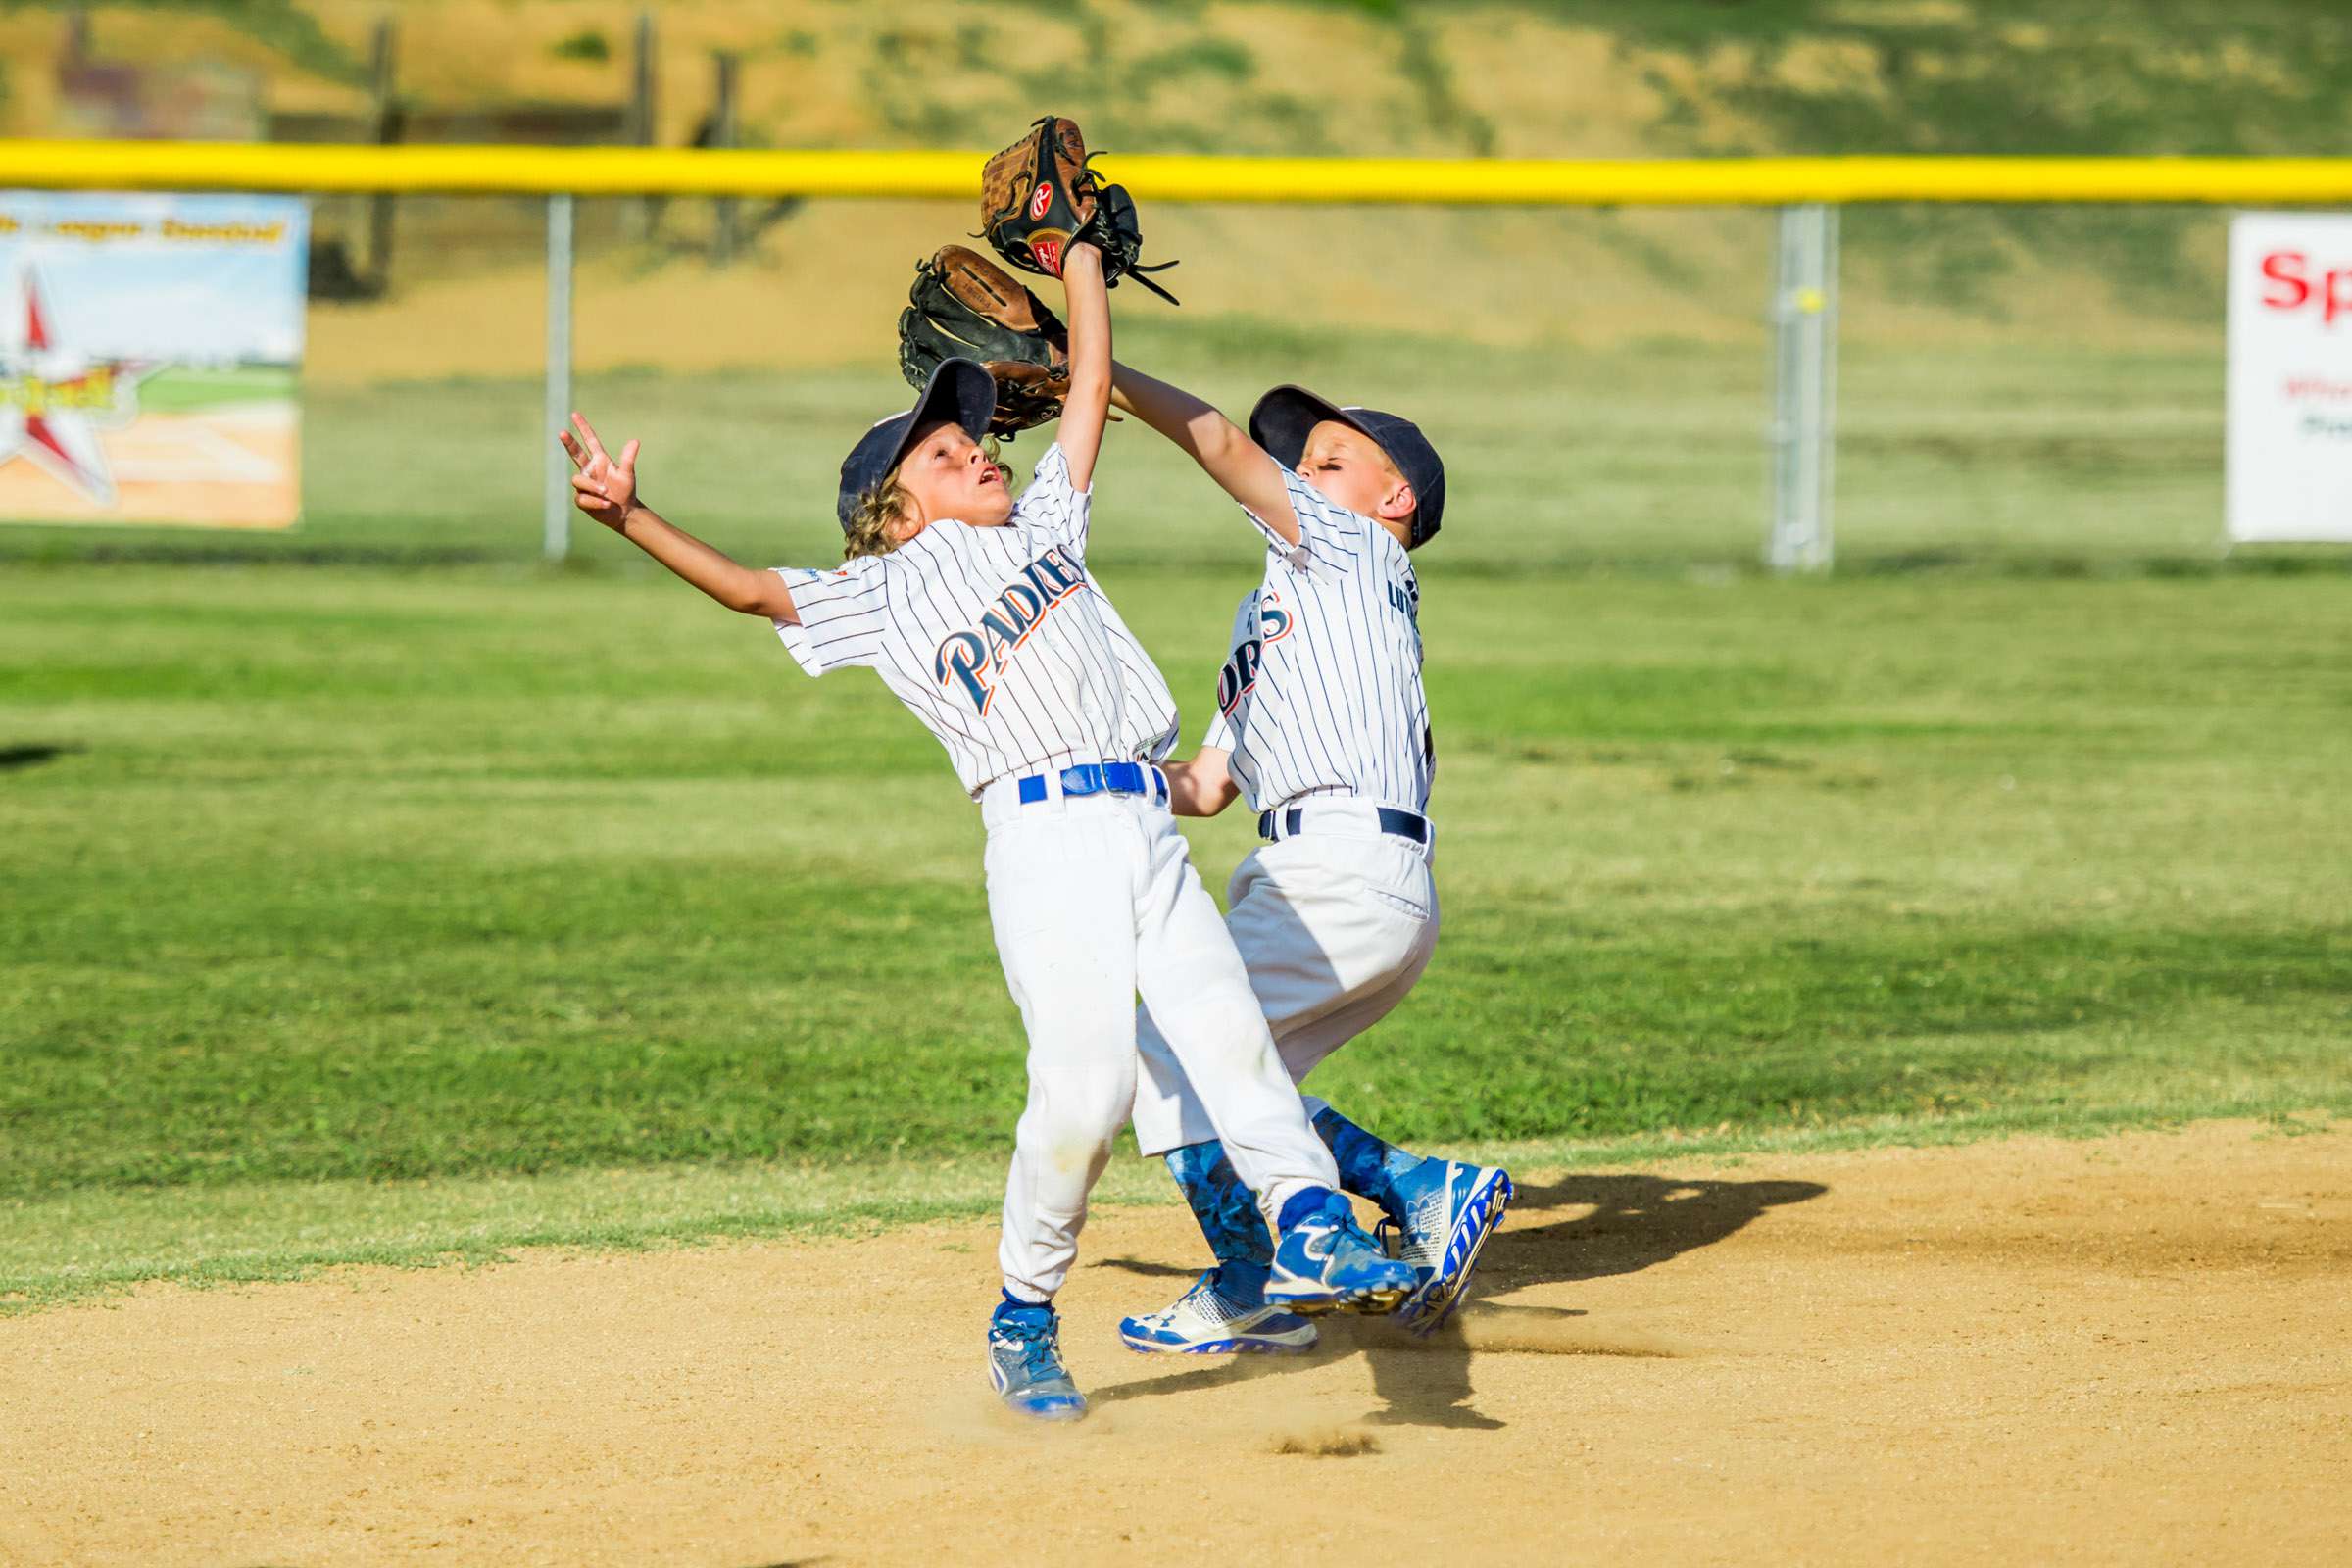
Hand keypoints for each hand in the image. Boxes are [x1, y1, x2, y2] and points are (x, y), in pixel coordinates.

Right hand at [558, 412, 639, 529]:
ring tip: (606, 493)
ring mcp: (584, 485)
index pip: (590, 441)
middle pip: (575, 454)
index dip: (583, 428)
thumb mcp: (628, 474)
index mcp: (600, 461)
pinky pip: (583, 498)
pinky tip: (605, 504)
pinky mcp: (582, 499)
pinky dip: (595, 501)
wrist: (624, 513)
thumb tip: (635, 441)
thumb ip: (628, 459)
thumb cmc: (626, 491)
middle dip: (569, 443)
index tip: (575, 414)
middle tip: (562, 432)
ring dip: (593, 486)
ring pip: (579, 480)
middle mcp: (589, 470)